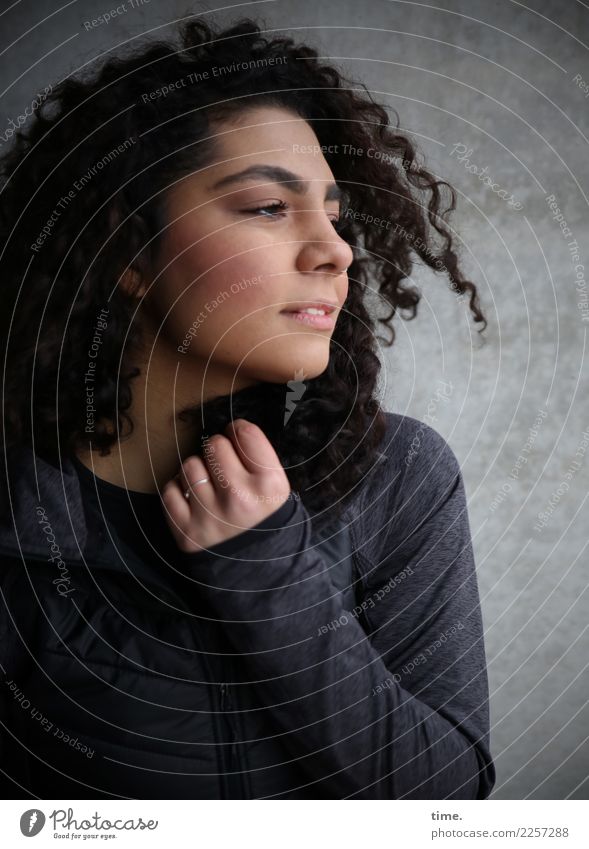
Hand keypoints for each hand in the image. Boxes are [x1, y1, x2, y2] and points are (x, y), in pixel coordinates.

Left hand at [161, 418, 292, 553]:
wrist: (256, 574)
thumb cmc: (265, 523)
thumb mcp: (278, 491)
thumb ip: (258, 459)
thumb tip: (230, 430)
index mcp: (269, 485)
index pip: (245, 433)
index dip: (237, 430)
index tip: (236, 439)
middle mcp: (240, 498)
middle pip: (214, 445)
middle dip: (217, 451)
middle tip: (222, 466)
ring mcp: (210, 516)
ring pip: (189, 465)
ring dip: (197, 471)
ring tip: (208, 486)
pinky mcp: (186, 532)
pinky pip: (170, 490)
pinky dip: (178, 491)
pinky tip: (192, 499)